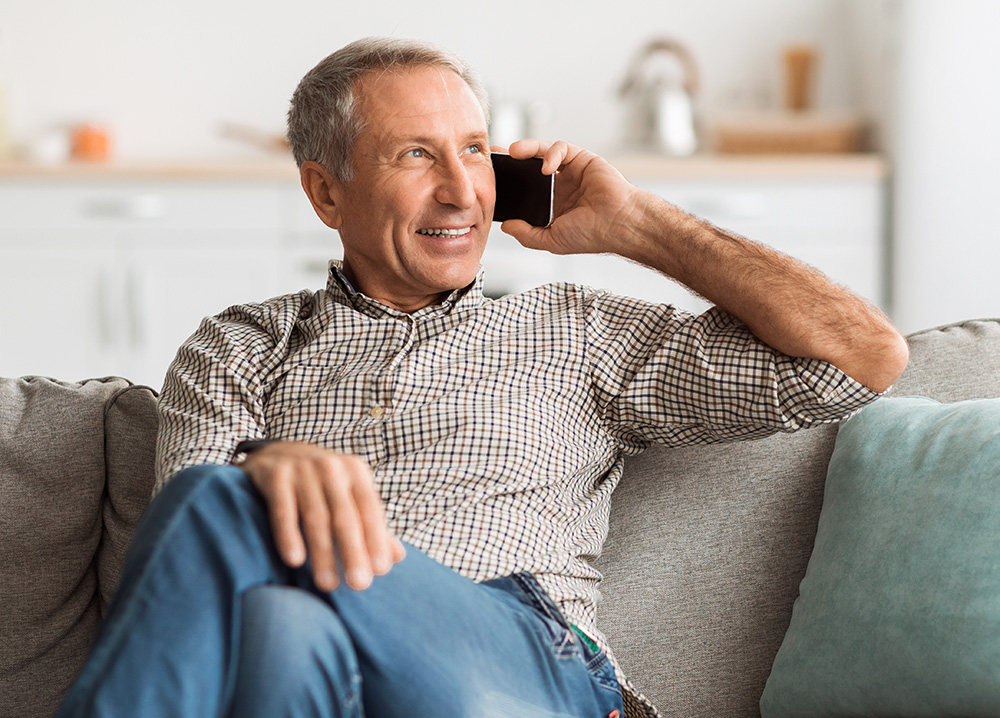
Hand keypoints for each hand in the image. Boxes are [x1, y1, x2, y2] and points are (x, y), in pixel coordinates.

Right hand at [240, 441, 405, 590]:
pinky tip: (295, 560)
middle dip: (353, 552)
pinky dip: (289, 535)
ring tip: (327, 584)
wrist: (277, 452)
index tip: (381, 570)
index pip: (370, 509)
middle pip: (345, 516)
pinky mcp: (275, 476)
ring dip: (323, 553)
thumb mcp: (349, 496)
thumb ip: (371, 525)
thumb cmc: (321, 484)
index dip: (377, 539)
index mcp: (355, 471)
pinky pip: (283, 511)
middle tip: (359, 585)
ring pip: (315, 517)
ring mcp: (302, 470)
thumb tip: (398, 557)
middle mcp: (331, 468)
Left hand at [497, 139, 644, 256]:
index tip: (491, 178)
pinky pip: (561, 149)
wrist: (619, 223)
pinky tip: (547, 168)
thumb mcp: (552, 240)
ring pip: (543, 153)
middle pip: (529, 167)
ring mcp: (570, 172)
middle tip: (494, 155)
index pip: (524, 190)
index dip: (508, 183)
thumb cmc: (592, 235)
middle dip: (511, 161)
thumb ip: (527, 234)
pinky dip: (551, 154)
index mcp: (552, 206)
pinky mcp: (582, 159)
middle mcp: (559, 187)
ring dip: (527, 149)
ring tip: (513, 152)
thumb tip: (506, 226)